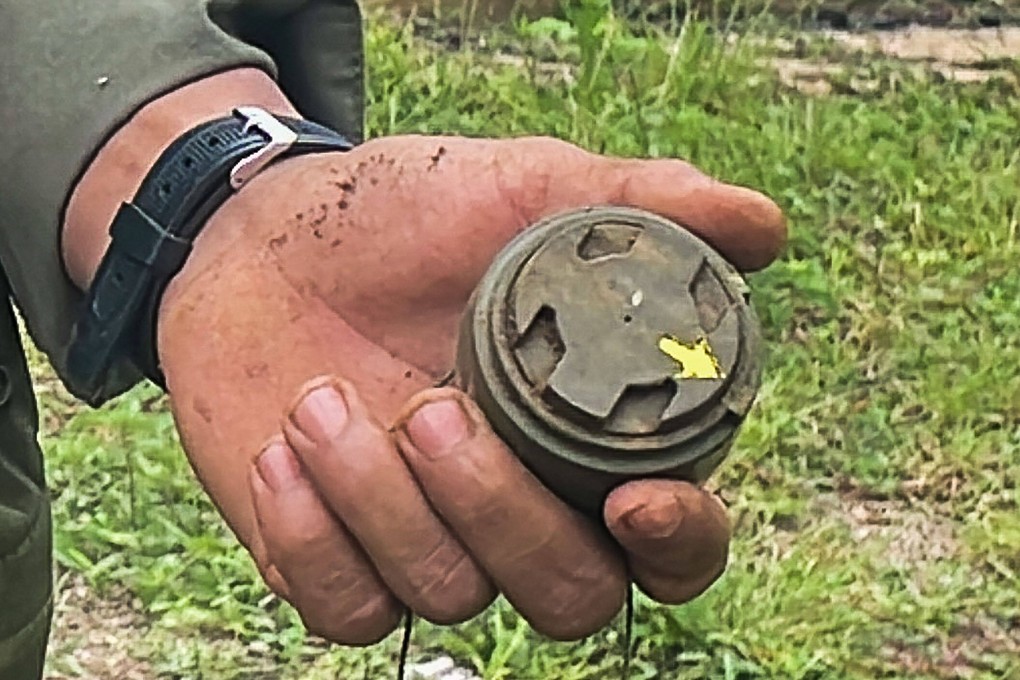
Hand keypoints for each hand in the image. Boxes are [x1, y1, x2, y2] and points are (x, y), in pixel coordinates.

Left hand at [156, 134, 784, 643]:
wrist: (263, 236)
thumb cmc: (409, 214)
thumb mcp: (528, 188)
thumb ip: (643, 204)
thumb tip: (764, 228)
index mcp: (585, 437)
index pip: (671, 546)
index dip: (678, 545)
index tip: (637, 498)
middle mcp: (520, 507)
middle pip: (569, 595)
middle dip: (504, 514)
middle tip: (437, 408)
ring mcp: (427, 541)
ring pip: (450, 596)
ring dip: (382, 499)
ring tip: (322, 395)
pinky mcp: (334, 559)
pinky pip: (345, 610)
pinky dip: (311, 537)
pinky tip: (281, 444)